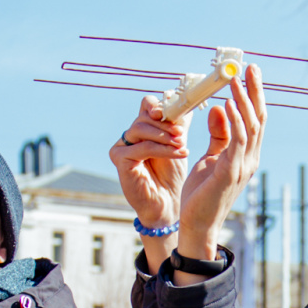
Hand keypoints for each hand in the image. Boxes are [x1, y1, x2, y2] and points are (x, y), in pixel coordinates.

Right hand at [109, 96, 189, 239]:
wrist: (167, 204)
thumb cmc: (172, 176)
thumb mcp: (178, 145)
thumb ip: (180, 125)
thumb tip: (188, 105)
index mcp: (144, 128)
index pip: (148, 105)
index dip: (161, 103)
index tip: (179, 107)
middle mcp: (130, 135)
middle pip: (144, 115)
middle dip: (166, 122)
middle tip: (183, 132)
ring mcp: (122, 146)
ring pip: (141, 128)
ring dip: (164, 136)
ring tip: (182, 144)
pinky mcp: (119, 159)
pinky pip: (141, 147)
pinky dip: (162, 149)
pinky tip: (179, 154)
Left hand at [178, 65, 266, 262]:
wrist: (197, 224)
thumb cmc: (202, 194)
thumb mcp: (211, 158)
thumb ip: (219, 135)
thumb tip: (221, 108)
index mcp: (246, 155)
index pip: (255, 120)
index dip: (254, 96)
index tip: (249, 73)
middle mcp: (250, 159)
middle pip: (258, 119)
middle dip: (255, 91)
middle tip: (249, 66)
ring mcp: (243, 166)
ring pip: (250, 126)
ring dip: (244, 100)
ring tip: (235, 79)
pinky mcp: (230, 172)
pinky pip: (236, 141)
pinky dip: (235, 120)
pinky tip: (230, 103)